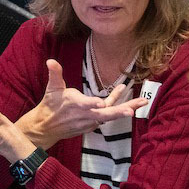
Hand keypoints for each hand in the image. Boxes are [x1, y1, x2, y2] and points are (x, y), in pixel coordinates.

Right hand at [15, 59, 147, 150]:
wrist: (46, 128)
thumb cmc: (50, 105)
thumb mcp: (52, 88)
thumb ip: (55, 74)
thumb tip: (51, 61)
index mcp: (73, 103)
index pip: (84, 104)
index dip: (92, 103)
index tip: (101, 104)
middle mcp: (83, 115)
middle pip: (103, 114)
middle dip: (118, 111)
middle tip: (131, 111)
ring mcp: (89, 122)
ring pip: (110, 116)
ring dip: (126, 109)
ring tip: (142, 102)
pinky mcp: (93, 125)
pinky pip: (108, 115)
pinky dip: (118, 108)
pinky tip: (130, 102)